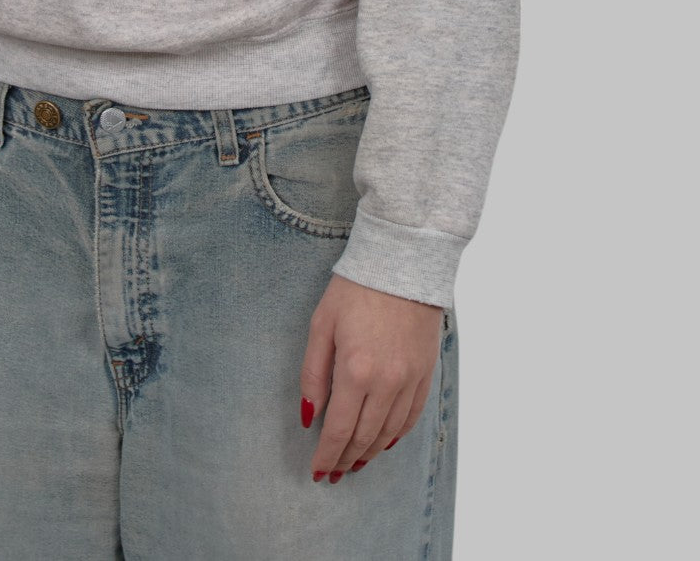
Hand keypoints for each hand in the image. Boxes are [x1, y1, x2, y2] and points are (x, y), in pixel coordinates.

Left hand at [301, 273, 441, 479]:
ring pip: (389, 432)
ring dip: (370, 451)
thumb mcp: (321, 325)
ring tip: (356, 462)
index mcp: (355, 370)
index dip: (327, 455)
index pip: (338, 429)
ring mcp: (410, 380)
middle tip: (334, 473)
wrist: (402, 264)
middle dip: (346, 459)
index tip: (318, 471)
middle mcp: (386, 382)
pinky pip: (411, 416)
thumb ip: (313, 373)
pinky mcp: (426, 372)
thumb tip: (309, 415)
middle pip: (364, 436)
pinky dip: (396, 434)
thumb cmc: (355, 290)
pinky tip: (385, 441)